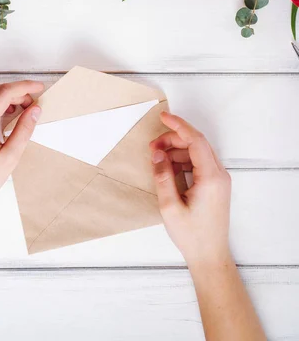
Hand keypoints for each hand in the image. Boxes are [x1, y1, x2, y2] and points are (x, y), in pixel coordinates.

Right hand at [150, 112, 231, 267]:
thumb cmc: (191, 236)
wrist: (210, 256)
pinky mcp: (216, 185)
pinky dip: (183, 161)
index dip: (179, 126)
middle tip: (152, 147)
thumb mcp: (169, 207)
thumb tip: (157, 154)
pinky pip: (199, 163)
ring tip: (156, 159)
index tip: (163, 117)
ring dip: (177, 151)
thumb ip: (162, 177)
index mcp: (211, 178)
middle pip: (197, 144)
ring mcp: (219, 180)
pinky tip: (168, 168)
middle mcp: (219, 175)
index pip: (196, 141)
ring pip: (197, 153)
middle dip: (173, 139)